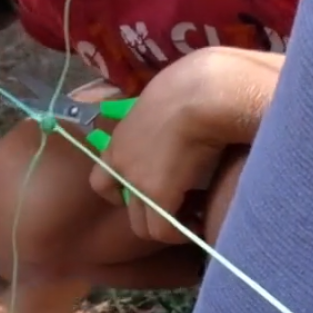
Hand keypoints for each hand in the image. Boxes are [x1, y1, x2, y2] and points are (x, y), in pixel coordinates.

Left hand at [88, 48, 282, 244]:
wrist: (210, 89)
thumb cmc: (200, 79)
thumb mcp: (169, 93)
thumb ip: (162, 114)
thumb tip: (176, 114)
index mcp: (121, 139)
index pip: (102, 180)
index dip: (121, 190)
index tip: (144, 190)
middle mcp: (122, 164)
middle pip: (126, 207)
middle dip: (150, 211)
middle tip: (179, 206)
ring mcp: (137, 183)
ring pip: (143, 225)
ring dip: (167, 224)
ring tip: (193, 218)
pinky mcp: (158, 196)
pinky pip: (164, 231)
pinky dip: (181, 233)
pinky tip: (202, 225)